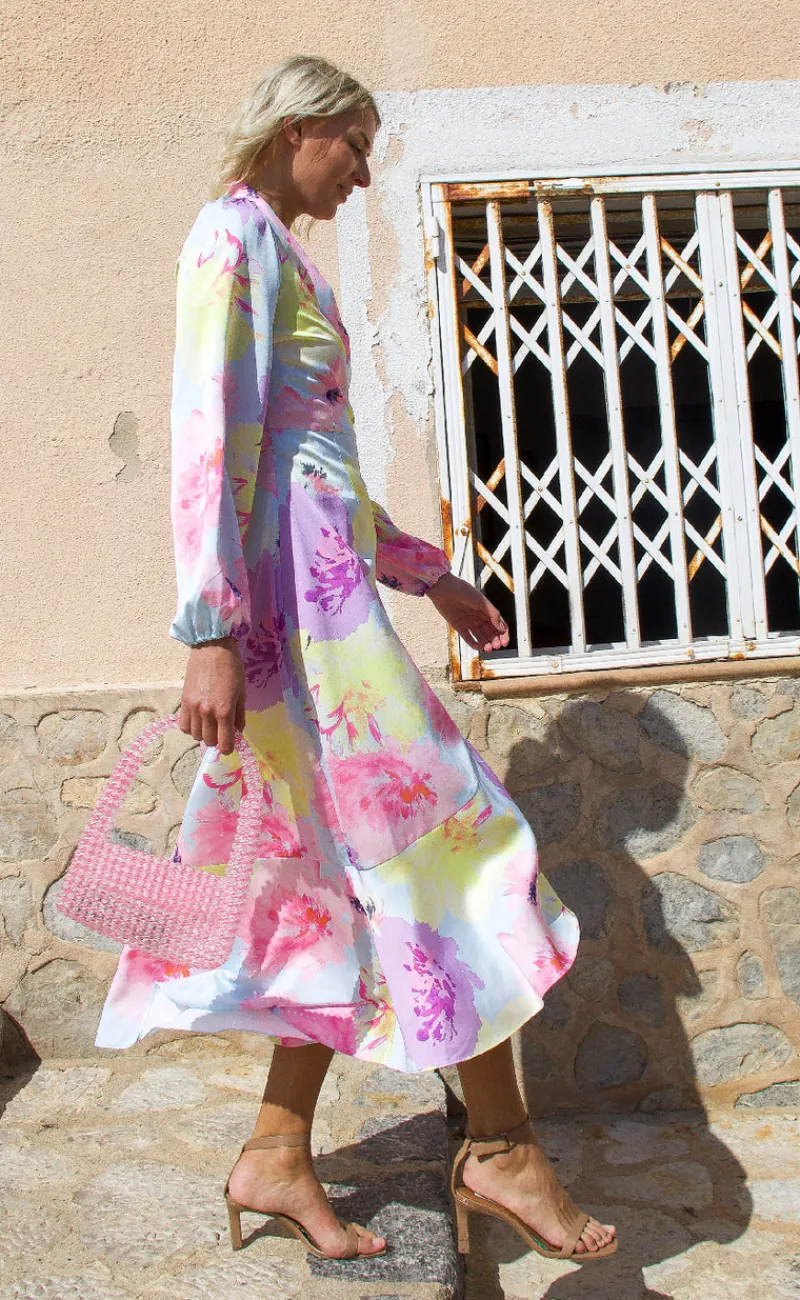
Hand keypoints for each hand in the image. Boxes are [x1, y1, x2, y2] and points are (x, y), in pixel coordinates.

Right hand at [178, 636, 245, 754]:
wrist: (212, 648)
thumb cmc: (232, 668)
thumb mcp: (241, 692)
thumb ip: (239, 715)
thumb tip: (238, 731)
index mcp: (224, 711)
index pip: (224, 742)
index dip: (228, 748)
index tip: (230, 746)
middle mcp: (207, 713)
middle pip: (209, 741)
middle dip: (217, 740)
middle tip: (222, 732)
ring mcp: (193, 708)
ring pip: (195, 735)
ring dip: (203, 734)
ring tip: (210, 724)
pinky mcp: (183, 701)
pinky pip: (183, 725)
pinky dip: (190, 727)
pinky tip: (197, 720)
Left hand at [426, 572, 509, 651]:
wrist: (444, 589)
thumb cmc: (462, 590)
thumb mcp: (482, 601)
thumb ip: (493, 614)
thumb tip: (501, 627)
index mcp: (486, 610)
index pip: (499, 624)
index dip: (503, 634)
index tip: (505, 642)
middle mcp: (479, 617)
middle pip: (490, 632)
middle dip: (495, 640)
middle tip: (496, 646)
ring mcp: (469, 623)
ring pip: (481, 637)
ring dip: (486, 643)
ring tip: (488, 648)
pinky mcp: (459, 627)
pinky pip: (468, 638)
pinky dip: (474, 643)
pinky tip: (479, 647)